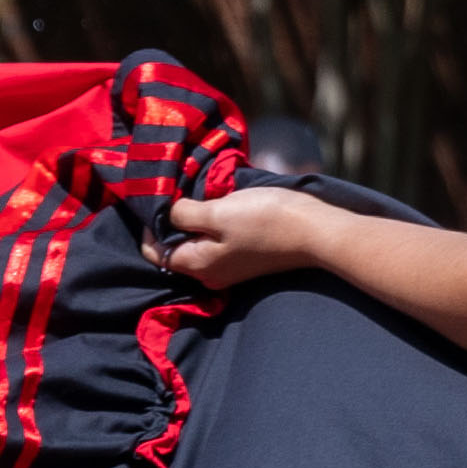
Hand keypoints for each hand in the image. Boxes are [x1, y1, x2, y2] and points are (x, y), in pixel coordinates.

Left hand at [153, 186, 333, 290]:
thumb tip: (166, 214)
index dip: (151, 226)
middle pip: (175, 250)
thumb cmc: (265, 220)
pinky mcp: (245, 260)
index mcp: (198, 265)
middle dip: (173, 224)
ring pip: (197, 245)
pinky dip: (212, 227)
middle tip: (179, 193)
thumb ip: (184, 214)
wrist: (315, 231)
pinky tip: (222, 207)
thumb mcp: (218, 212)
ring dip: (194, 223)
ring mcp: (229, 270)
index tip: (159, 199)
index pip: (155, 253)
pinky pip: (216, 244)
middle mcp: (210, 274)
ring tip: (200, 196)